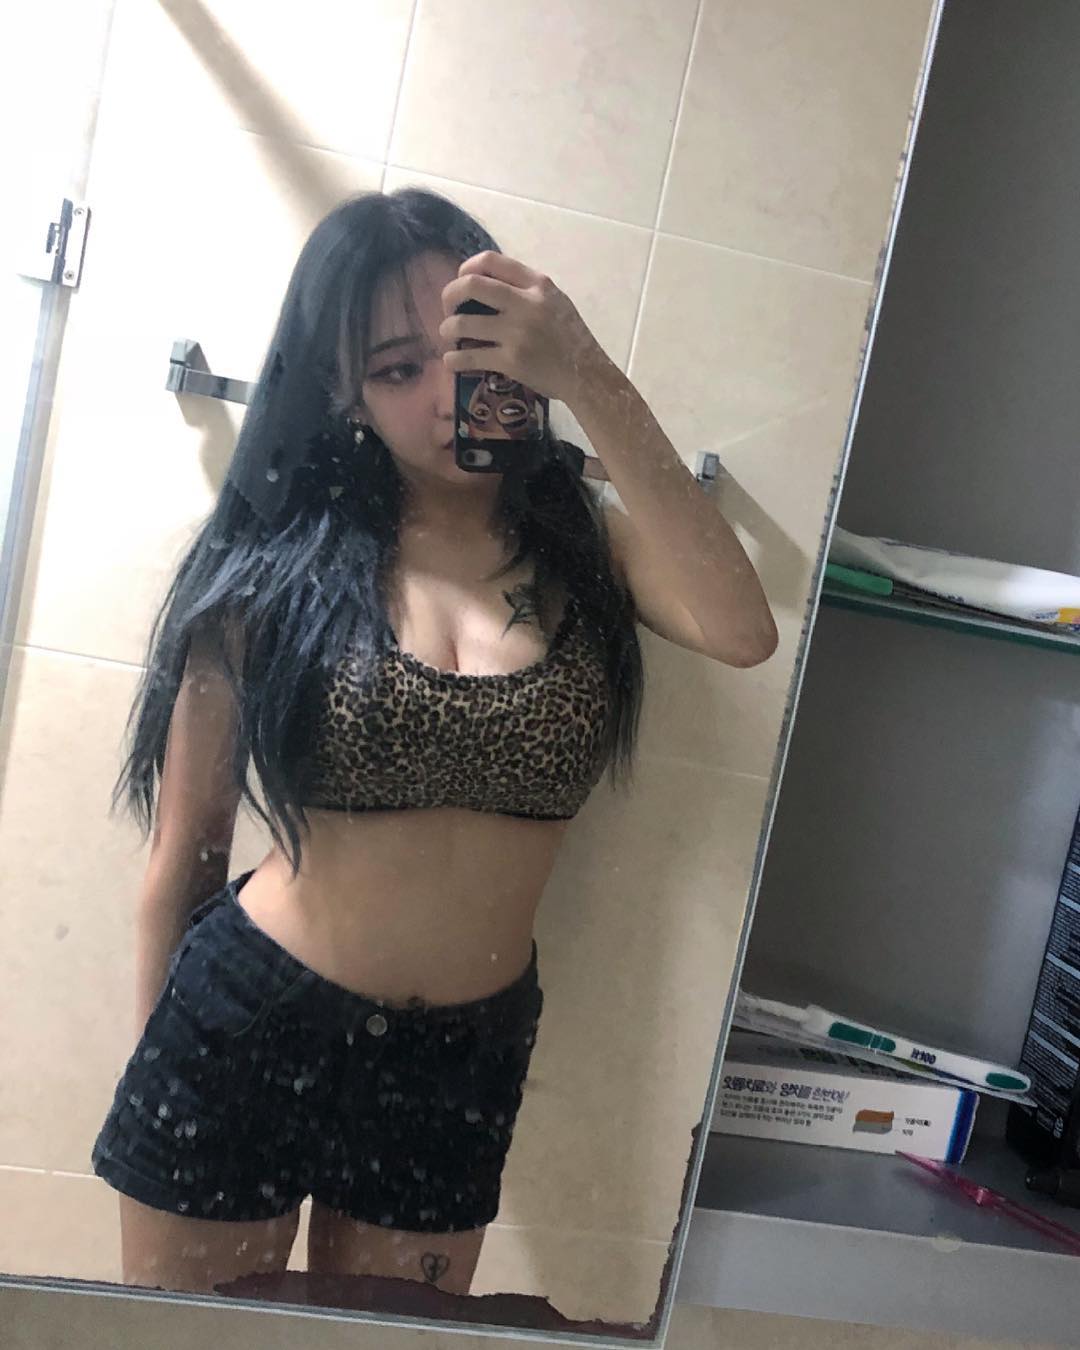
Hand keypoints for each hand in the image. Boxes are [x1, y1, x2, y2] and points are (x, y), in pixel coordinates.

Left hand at [439, 252, 607, 405]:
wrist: (586, 375)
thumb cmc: (571, 338)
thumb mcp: (555, 301)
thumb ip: (527, 289)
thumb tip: (488, 285)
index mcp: (537, 284)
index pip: (490, 261)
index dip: (466, 269)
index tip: (460, 282)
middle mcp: (526, 303)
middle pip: (470, 285)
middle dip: (449, 296)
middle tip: (448, 310)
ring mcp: (517, 333)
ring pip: (463, 323)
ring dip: (447, 329)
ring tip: (448, 335)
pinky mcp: (511, 361)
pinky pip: (470, 356)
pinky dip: (453, 359)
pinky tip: (451, 361)